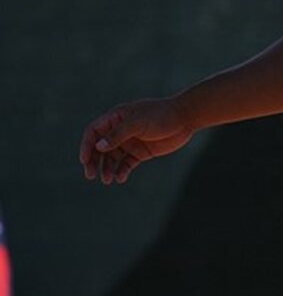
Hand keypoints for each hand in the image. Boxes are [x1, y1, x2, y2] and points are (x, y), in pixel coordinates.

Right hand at [79, 96, 194, 184]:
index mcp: (116, 118)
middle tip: (90, 175)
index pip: (94, 132)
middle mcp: (120, 130)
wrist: (184, 119)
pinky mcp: (140, 152)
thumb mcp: (138, 123)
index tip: (84, 160)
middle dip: (93, 161)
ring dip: (107, 169)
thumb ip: (118, 134)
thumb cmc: (161, 115)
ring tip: (107, 180)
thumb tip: (99, 146)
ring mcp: (130, 142)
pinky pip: (126, 164)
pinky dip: (121, 171)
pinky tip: (120, 178)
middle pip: (100, 147)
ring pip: (112, 158)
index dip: (87, 145)